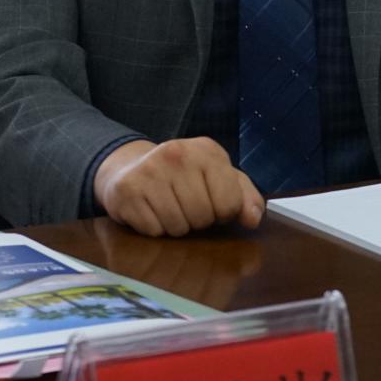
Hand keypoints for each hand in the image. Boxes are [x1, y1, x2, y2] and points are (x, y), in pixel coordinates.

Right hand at [92, 138, 265, 237]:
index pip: (230, 203)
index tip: (211, 203)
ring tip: (168, 208)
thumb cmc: (182, 176)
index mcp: (207, 150)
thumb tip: (253, 219)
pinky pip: (154, 230)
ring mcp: (150, 170)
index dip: (222, 212)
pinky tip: (150, 211)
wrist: (129, 168)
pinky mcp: (128, 189)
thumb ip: (244, 196)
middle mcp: (178, 153)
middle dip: (197, 221)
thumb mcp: (218, 177)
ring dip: (176, 227)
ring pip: (178, 227)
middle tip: (186, 206)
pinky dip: (154, 229)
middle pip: (203, 216)